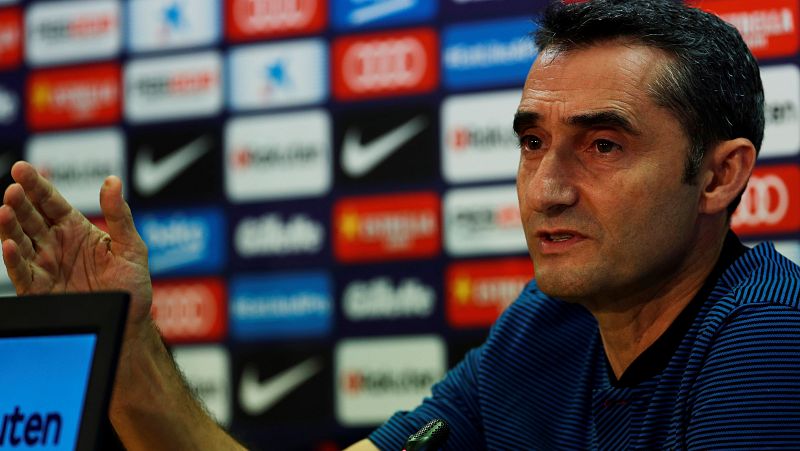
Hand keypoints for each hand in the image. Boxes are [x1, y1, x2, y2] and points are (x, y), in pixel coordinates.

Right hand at [0, 161, 151, 328]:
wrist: (129, 321)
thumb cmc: (132, 284)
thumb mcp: (131, 247)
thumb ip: (119, 215)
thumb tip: (113, 180)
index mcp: (75, 228)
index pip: (50, 202)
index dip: (36, 185)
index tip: (22, 168)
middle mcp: (55, 244)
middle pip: (31, 218)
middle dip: (20, 202)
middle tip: (13, 189)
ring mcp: (45, 265)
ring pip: (20, 241)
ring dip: (10, 226)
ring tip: (4, 210)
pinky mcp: (40, 289)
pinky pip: (23, 272)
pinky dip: (15, 259)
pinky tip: (11, 245)